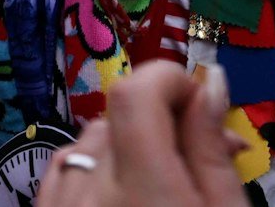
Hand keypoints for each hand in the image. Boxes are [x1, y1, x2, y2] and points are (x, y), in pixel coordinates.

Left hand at [36, 63, 249, 206]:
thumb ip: (210, 150)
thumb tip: (211, 80)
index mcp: (143, 190)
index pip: (135, 93)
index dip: (169, 82)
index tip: (201, 106)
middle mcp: (88, 194)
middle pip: (117, 118)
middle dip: (159, 126)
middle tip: (201, 159)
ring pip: (90, 143)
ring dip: (125, 151)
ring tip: (163, 188)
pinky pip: (63, 172)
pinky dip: (92, 173)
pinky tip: (123, 199)